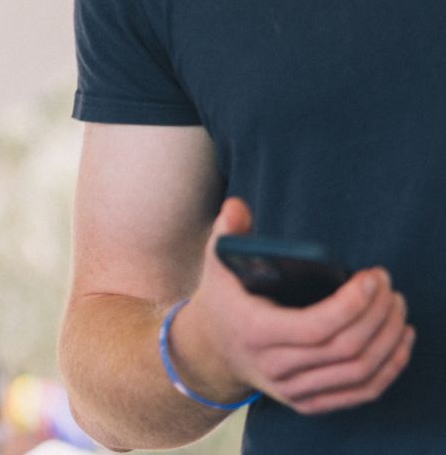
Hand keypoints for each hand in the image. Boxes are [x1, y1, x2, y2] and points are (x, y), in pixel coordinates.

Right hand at [169, 198, 415, 413]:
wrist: (210, 352)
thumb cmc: (225, 301)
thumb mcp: (217, 265)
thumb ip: (227, 233)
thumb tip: (236, 207)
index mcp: (254, 332)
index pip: (316, 327)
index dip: (354, 304)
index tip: (372, 277)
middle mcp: (273, 366)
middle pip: (346, 348)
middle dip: (378, 314)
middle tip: (388, 286)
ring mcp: (292, 389)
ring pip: (359, 371)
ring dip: (390, 337)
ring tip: (397, 307)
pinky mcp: (308, 402)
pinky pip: (362, 392)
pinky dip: (390, 367)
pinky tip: (401, 340)